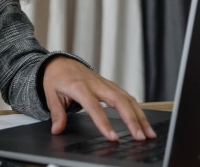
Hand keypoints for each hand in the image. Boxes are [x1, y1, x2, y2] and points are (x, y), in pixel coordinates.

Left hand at [42, 56, 156, 140]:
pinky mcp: (111, 85)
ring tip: (148, 134)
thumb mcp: (50, 94)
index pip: (94, 107)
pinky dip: (137, 110)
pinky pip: (127, 97)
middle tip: (139, 137)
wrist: (60, 63)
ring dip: (140, 116)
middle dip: (132, 120)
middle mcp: (96, 84)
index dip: (104, 123)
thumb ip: (56, 113)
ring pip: (127, 99)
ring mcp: (105, 84)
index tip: (112, 137)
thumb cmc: (56, 78)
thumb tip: (57, 130)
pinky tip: (144, 122)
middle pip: (119, 101)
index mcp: (79, 87)